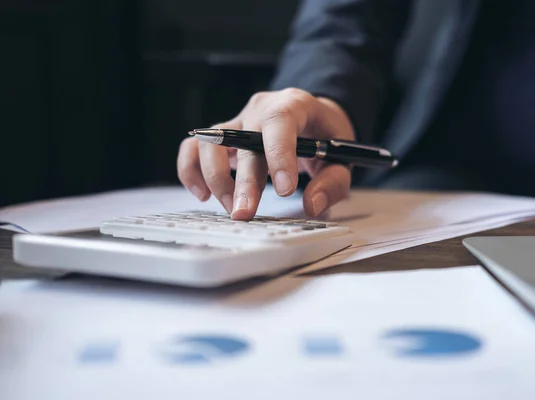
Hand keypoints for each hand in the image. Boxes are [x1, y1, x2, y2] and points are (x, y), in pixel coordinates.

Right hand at [177, 88, 355, 219]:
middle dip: (244, 181)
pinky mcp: (220, 137)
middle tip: (246, 213)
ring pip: (211, 142)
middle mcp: (261, 108)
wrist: (311, 120)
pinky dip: (191, 171)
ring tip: (233, 208)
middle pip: (243, 140)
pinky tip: (202, 195)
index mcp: (294, 104)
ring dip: (216, 179)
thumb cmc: (325, 136)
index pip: (280, 120)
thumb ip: (332, 182)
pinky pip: (193, 148)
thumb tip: (312, 204)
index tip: (285, 189)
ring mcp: (237, 121)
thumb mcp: (341, 157)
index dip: (279, 154)